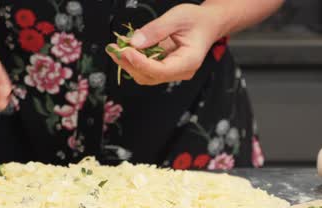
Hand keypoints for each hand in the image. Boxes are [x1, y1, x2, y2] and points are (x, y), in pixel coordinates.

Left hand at [106, 3, 225, 85]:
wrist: (207, 24)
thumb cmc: (196, 20)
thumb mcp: (177, 17)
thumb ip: (156, 30)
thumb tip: (135, 42)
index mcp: (189, 61)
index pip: (161, 70)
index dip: (141, 63)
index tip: (126, 51)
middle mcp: (180, 71)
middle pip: (150, 76)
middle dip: (129, 64)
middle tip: (114, 48)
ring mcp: (172, 72)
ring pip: (145, 75)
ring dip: (128, 63)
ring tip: (115, 48)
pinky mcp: (165, 68)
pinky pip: (146, 69)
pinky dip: (133, 60)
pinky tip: (125, 49)